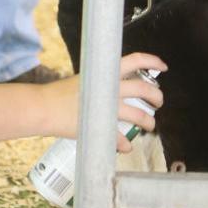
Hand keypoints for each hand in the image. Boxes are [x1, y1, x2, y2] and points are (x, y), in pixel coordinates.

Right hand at [39, 53, 167, 151]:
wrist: (43, 107)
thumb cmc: (61, 93)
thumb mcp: (85, 78)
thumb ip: (103, 82)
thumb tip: (117, 86)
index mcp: (105, 73)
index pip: (135, 60)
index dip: (152, 62)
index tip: (163, 67)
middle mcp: (110, 88)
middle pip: (144, 89)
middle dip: (156, 96)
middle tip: (158, 102)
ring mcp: (107, 108)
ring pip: (139, 115)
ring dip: (148, 122)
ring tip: (149, 126)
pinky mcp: (101, 127)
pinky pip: (121, 138)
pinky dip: (125, 144)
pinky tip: (126, 146)